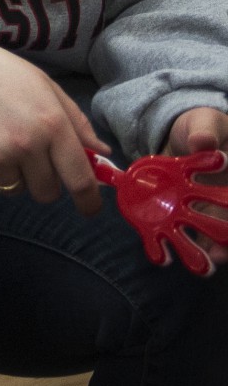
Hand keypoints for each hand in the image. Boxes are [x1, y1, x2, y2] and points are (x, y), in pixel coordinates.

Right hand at [0, 40, 107, 213]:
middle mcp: (25, 145)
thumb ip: (77, 123)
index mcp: (52, 125)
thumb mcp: (47, 88)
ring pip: (14, 189)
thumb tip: (102, 154)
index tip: (89, 208)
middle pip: (47, 192)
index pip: (79, 179)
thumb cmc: (4, 75)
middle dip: (44, 182)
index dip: (89, 201)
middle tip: (30, 159)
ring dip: (12, 175)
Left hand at [164, 106, 227, 266]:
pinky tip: (164, 253)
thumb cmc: (201, 126)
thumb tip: (203, 141)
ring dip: (204, 249)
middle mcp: (221, 197)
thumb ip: (205, 131)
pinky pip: (176, 227)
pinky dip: (170, 241)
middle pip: (225, 222)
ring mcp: (200, 205)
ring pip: (207, 232)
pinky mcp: (176, 208)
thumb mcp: (205, 123)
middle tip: (218, 255)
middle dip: (225, 243)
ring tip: (199, 262)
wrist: (180, 131)